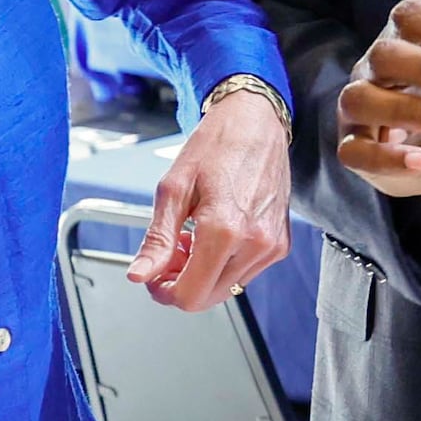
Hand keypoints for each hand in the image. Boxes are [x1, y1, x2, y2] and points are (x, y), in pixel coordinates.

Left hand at [136, 86, 292, 309]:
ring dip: (203, 273)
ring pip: (226, 289)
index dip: (164, 292)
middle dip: (182, 282)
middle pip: (208, 298)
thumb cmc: (216, 146)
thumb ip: (157, 240)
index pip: (190, 295)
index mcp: (224, 229)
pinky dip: (224, 264)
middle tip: (171, 252)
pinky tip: (215, 236)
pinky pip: (244, 273)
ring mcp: (272, 246)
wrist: (255, 123)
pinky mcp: (280, 244)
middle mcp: (255, 243)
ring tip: (193, 237)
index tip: (154, 277)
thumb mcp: (173, 189)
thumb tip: (140, 275)